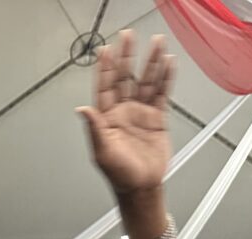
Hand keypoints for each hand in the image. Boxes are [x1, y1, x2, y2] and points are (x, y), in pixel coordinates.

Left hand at [78, 31, 174, 196]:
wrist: (142, 187)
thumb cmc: (119, 174)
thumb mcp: (102, 153)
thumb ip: (94, 129)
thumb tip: (82, 110)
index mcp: (107, 118)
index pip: (105, 87)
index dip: (105, 69)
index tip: (106, 50)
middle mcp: (123, 112)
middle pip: (125, 78)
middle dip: (127, 57)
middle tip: (129, 37)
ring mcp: (140, 113)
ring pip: (146, 82)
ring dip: (151, 62)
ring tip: (158, 43)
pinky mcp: (157, 118)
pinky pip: (162, 93)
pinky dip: (166, 78)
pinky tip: (169, 64)